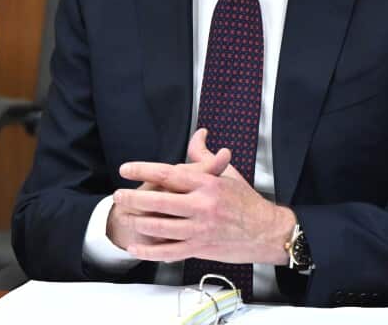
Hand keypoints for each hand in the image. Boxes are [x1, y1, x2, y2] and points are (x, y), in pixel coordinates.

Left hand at [109, 129, 295, 264]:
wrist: (268, 232)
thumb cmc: (246, 202)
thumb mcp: (227, 175)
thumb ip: (205, 157)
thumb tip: (197, 135)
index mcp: (207, 184)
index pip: (168, 173)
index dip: (143, 170)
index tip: (125, 169)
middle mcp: (202, 206)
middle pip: (159, 201)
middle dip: (134, 198)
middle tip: (119, 195)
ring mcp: (201, 229)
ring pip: (161, 227)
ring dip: (138, 222)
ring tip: (125, 216)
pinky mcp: (201, 249)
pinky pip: (169, 251)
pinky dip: (150, 251)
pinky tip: (135, 247)